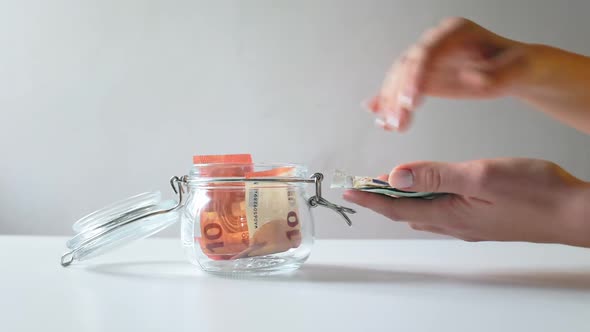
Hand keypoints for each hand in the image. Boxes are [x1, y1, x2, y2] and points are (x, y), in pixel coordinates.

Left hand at [342, 158, 589, 246]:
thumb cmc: (535, 193)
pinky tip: (428, 192)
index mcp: (449, 213)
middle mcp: (454, 224)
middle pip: (406, 212)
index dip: (370, 198)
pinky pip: (441, 212)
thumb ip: (436, 175)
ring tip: (388, 185)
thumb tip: (397, 175)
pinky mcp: (482, 220)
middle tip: (364, 186)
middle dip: (382, 199)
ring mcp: (468, 224)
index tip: (349, 191)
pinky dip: (425, 200)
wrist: (573, 213)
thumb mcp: (480, 176)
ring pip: (423, 213)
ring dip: (402, 200)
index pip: (397, 207)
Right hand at [367, 17, 529, 131]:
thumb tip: (470, 77)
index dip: (415, 75)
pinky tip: (381, 118)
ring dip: (391, 103)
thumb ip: (495, 74)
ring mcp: (427, 59)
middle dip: (398, 94)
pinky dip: (390, 103)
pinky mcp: (424, 76)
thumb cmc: (518, 66)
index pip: (427, 51)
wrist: (515, 70)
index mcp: (456, 32)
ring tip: (391, 126)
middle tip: (398, 120)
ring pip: (399, 79)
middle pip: (407, 65)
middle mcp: (436, 42)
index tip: (411, 101)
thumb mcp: (515, 70)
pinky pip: (401, 89)